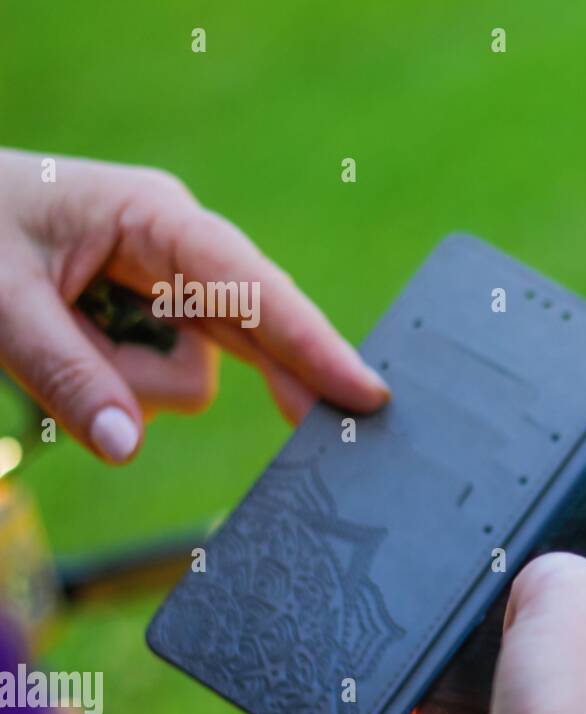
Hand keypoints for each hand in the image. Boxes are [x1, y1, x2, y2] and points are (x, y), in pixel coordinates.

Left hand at [0, 148, 387, 462]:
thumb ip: (65, 374)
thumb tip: (128, 449)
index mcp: (156, 218)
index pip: (253, 287)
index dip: (314, 343)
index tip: (365, 392)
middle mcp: (179, 251)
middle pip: (259, 331)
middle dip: (287, 379)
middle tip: (342, 437)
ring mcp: (169, 287)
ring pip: (196, 373)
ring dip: (130, 386)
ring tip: (44, 341)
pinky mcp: (153, 319)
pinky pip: (162, 381)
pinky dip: (119, 387)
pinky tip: (68, 350)